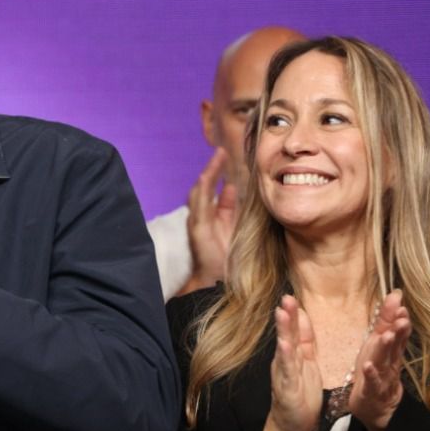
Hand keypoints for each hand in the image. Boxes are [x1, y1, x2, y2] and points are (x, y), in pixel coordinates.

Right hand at [183, 149, 237, 290]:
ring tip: (217, 157)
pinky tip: (208, 176)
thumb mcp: (234, 226)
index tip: (226, 155)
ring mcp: (197, 221)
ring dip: (207, 174)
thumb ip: (231, 208)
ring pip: (199, 191)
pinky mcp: (196, 227)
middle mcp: (202, 216)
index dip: (218, 172)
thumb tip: (233, 186)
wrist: (219, 279)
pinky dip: (203, 188)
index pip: (213, 189)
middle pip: (204, 186)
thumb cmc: (227, 256)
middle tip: (221, 151)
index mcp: (212, 215)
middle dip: (212, 168)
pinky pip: (199, 203)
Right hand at [264, 295, 321, 430]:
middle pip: (286, 334)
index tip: (293, 294)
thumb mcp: (305, 363)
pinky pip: (287, 370)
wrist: (290, 426)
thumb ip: (303, 340)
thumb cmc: (299, 395)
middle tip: (286, 296)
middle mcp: (285, 361)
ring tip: (282, 312)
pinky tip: (285, 345)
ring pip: (284, 348)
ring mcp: (284, 374)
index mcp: (293, 355)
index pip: (294, 330)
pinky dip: (285, 356)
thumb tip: (301, 315)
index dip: (294, 312)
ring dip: (283, 330)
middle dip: (286, 315)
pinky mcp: (286, 388)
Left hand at [347, 290, 410, 430]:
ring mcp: (382, 378)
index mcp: (389, 352)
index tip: (401, 305)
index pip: (397, 334)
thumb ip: (386, 322)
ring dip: (387, 349)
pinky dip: (370, 375)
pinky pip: (371, 383)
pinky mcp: (371, 392)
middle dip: (399, 331)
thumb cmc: (375, 372)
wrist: (375, 407)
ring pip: (385, 362)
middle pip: (395, 346)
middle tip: (402, 318)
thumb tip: (395, 296)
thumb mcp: (379, 345)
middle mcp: (388, 363)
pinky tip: (367, 366)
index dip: (399, 320)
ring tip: (387, 336)